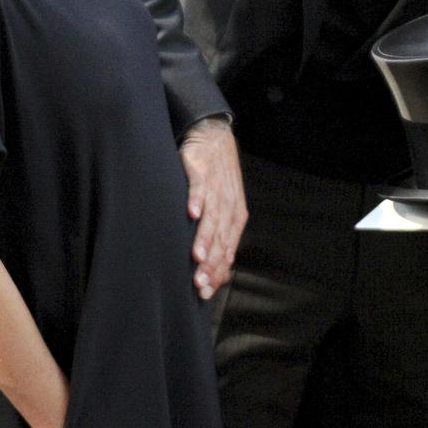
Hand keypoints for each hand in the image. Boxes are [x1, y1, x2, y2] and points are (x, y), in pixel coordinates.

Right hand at [179, 118, 247, 298]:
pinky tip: (191, 213)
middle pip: (221, 237)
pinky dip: (197, 199)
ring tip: (196, 256)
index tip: (204, 292)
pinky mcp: (201, 169)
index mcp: (235, 215)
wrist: (213, 135)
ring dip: (205, 236)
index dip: (217, 271)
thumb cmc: (216, 176)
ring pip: (213, 215)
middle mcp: (228, 203)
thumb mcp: (222, 205)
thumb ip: (219, 233)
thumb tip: (215, 269)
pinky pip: (200, 186)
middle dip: (210, 262)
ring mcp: (216, 186)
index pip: (228, 249)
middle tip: (198, 283)